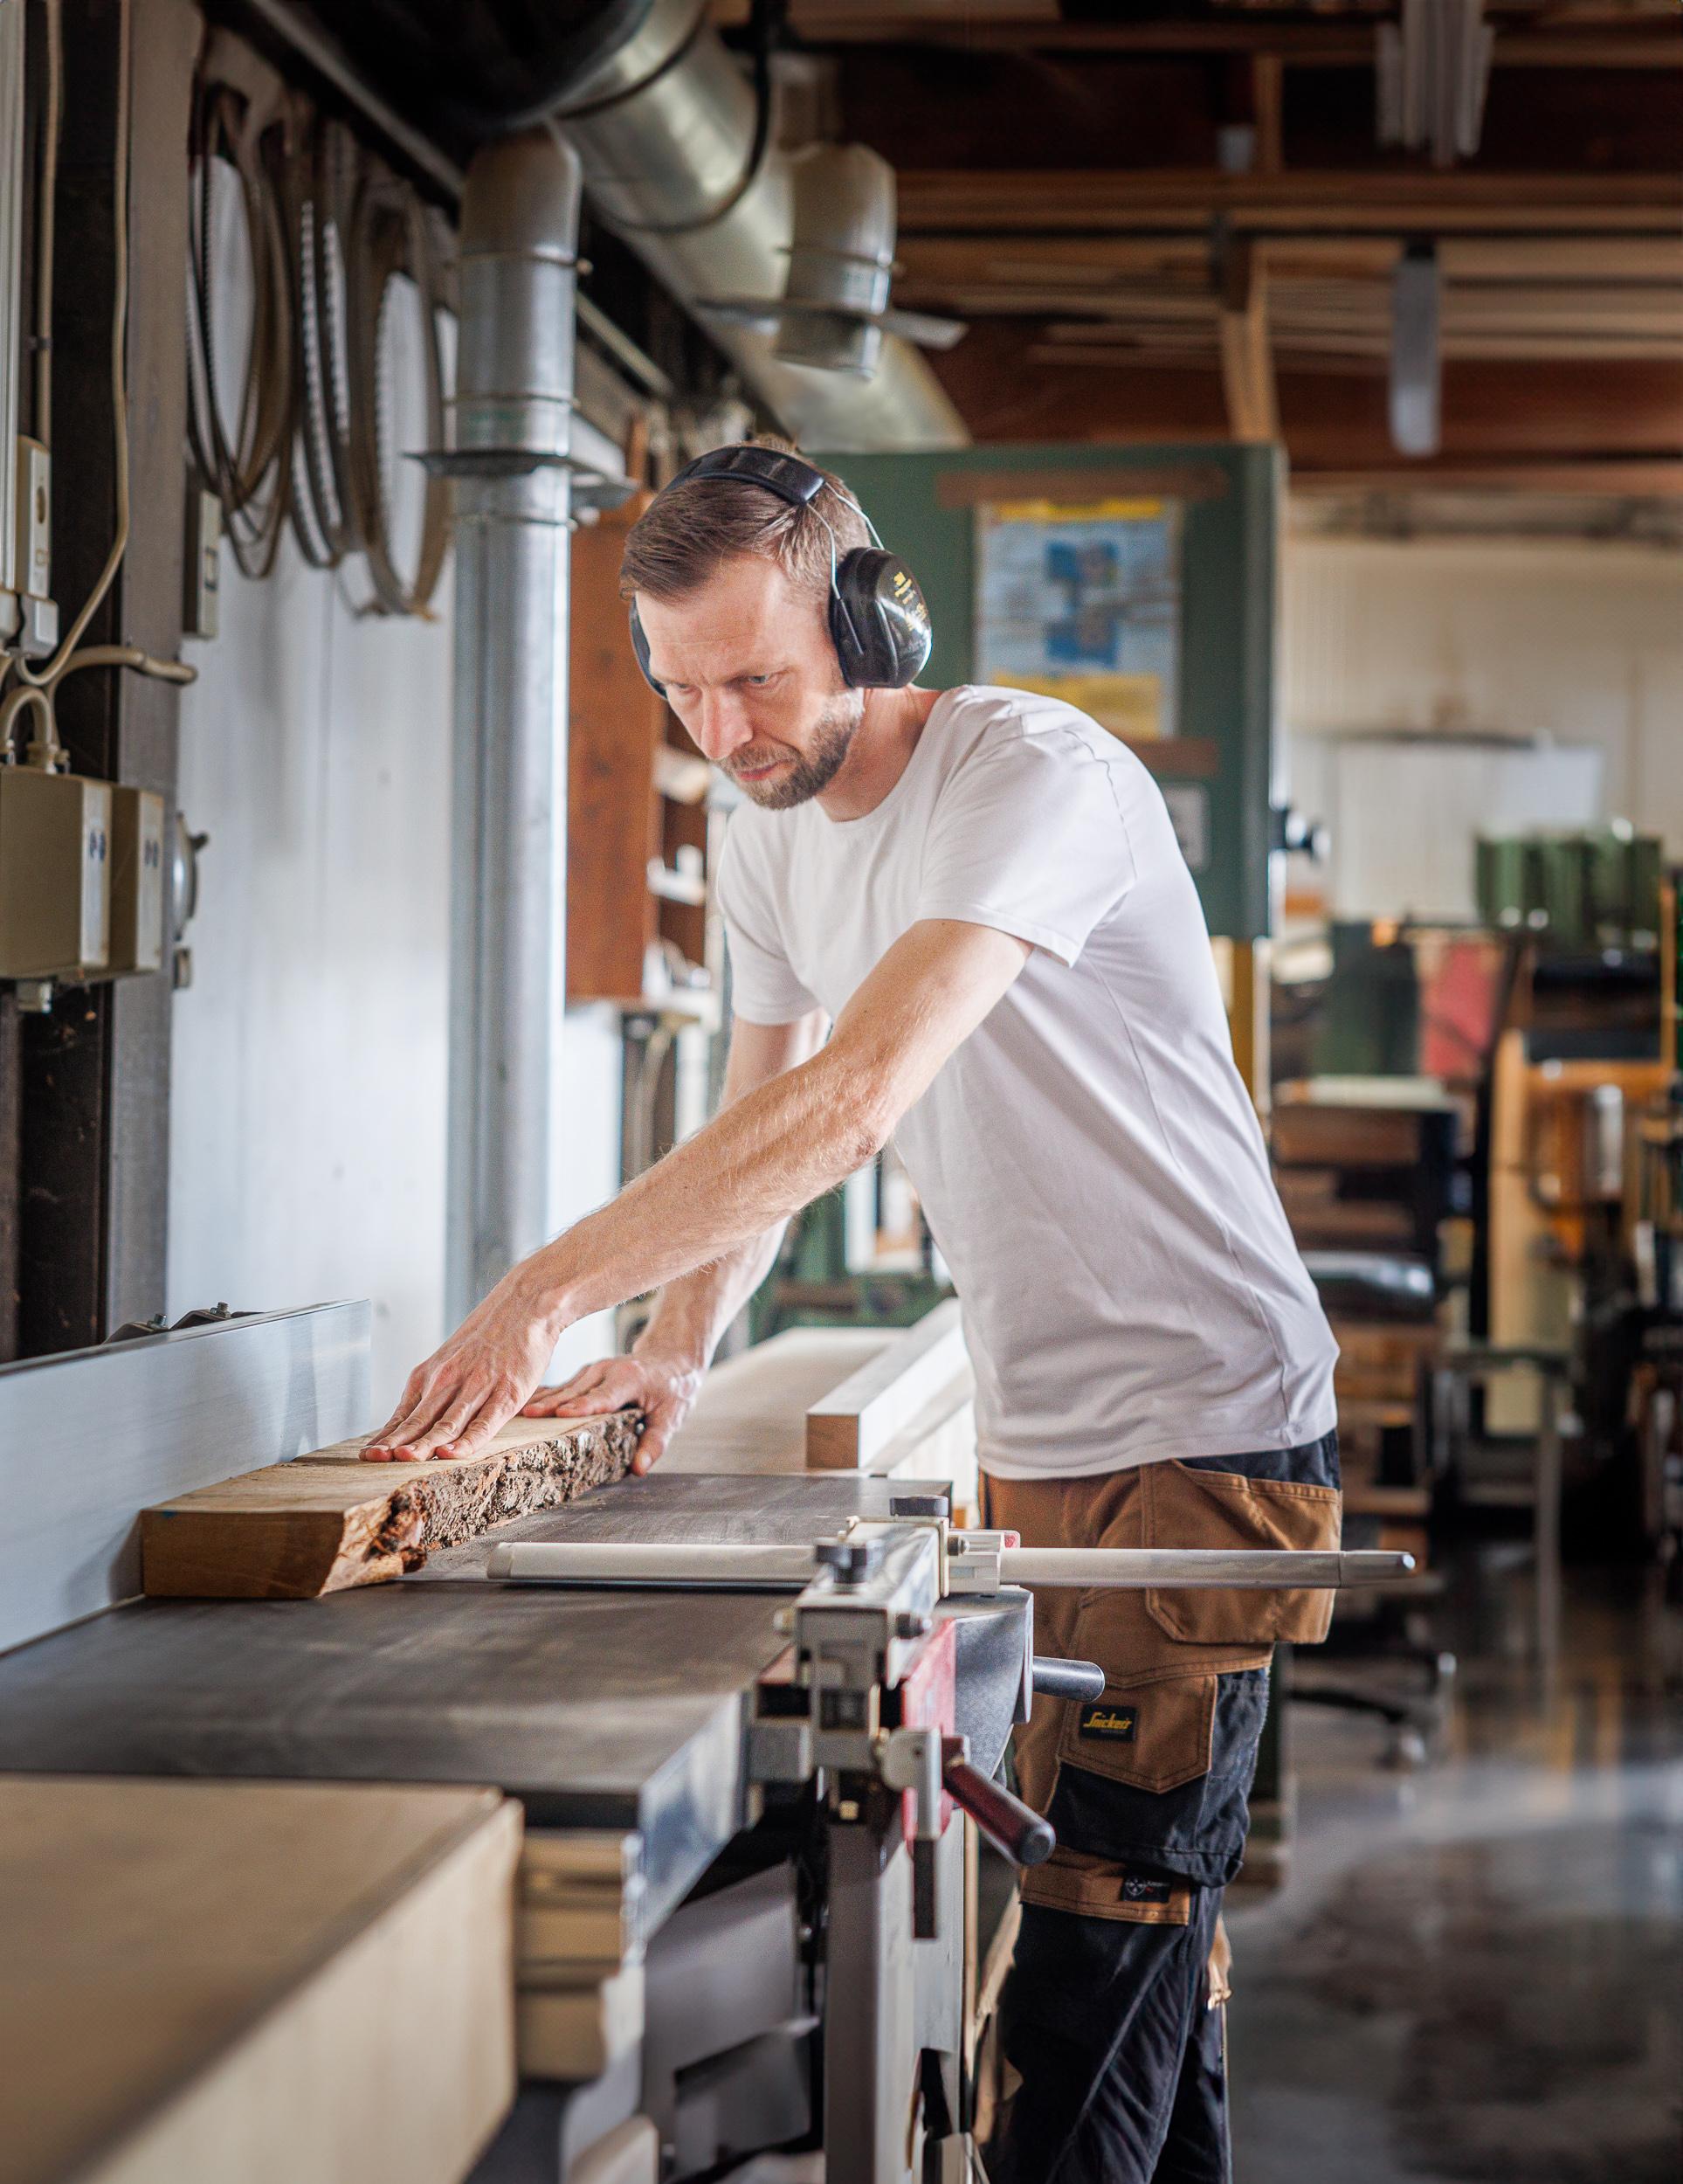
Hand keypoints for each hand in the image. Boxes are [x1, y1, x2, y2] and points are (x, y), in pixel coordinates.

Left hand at [363, 1272, 565, 1461]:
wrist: (525, 1303)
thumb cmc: (490, 1333)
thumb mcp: (452, 1357)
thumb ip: (436, 1387)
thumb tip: (414, 1418)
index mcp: (432, 1373)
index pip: (403, 1414)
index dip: (386, 1436)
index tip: (367, 1454)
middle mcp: (449, 1380)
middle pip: (419, 1421)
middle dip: (397, 1443)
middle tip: (376, 1460)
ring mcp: (478, 1387)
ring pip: (447, 1424)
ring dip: (425, 1444)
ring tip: (406, 1460)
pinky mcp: (507, 1394)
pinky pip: (483, 1423)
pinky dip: (466, 1441)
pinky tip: (451, 1453)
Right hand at [520, 1349, 702, 1475]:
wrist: (672, 1359)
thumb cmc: (673, 1389)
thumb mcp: (672, 1416)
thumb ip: (655, 1442)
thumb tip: (639, 1469)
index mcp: (629, 1378)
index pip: (603, 1395)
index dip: (582, 1406)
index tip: (561, 1414)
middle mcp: (607, 1370)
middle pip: (576, 1390)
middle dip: (551, 1404)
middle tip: (526, 1418)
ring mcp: (594, 1370)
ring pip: (565, 1387)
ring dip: (542, 1400)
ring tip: (518, 1414)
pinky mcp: (586, 1375)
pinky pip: (563, 1386)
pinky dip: (545, 1396)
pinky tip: (523, 1405)